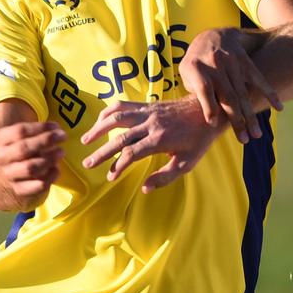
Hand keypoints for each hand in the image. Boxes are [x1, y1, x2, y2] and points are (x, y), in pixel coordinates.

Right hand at [0, 120, 65, 210]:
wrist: (8, 178)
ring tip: (61, 152)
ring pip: (31, 167)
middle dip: (46, 140)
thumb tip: (56, 129)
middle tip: (63, 136)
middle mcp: (2, 158)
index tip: (56, 126)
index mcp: (0, 140)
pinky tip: (56, 169)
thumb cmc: (21, 151)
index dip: (41, 127)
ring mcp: (10, 175)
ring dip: (49, 158)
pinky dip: (51, 176)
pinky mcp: (20, 190)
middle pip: (24, 148)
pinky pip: (39, 184)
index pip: (19, 131)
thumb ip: (34, 132)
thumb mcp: (19, 138)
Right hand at [81, 97, 225, 191]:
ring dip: (98, 128)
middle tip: (87, 163)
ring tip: (85, 140)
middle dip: (101, 152)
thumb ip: (166, 177)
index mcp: (160, 140)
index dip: (118, 166)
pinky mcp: (147, 104)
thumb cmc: (198, 140)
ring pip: (116, 116)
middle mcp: (151, 124)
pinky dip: (108, 112)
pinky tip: (100, 121)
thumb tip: (145, 188)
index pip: (132, 154)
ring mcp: (148, 112)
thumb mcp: (187, 163)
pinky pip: (122, 105)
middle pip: (119, 137)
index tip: (110, 177)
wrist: (208, 111)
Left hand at [179, 28, 282, 142]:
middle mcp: (215, 65)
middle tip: (244, 139)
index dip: (208, 106)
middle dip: (237, 120)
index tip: (212, 124)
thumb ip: (195, 93)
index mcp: (196, 68)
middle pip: (228, 96)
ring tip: (256, 134)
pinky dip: (270, 93)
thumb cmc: (197, 62)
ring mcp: (232, 63)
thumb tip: (210, 117)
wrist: (213, 35)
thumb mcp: (187, 73)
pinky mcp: (246, 62)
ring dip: (251, 115)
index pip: (204, 89)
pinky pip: (259, 79)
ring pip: (243, 93)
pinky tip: (279, 107)